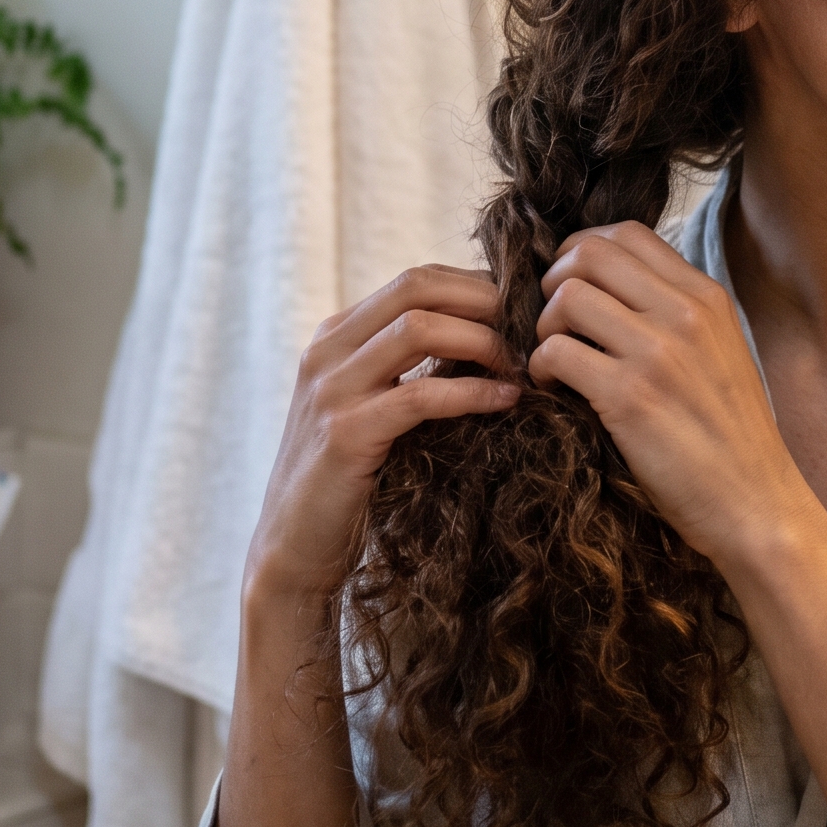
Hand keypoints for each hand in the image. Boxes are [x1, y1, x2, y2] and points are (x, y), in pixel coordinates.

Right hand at [244, 265, 518, 608]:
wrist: (294, 547)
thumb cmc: (349, 478)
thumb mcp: (374, 405)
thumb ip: (411, 367)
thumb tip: (490, 337)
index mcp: (335, 336)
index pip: (416, 280)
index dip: (476, 287)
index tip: (524, 313)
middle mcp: (327, 351)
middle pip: (416, 288)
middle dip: (484, 301)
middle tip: (532, 330)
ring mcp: (331, 389)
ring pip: (418, 328)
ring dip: (481, 341)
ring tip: (521, 366)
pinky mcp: (345, 433)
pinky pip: (420, 394)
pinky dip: (471, 392)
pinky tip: (504, 402)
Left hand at [532, 221, 812, 567]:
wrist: (755, 502)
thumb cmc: (731, 436)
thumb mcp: (721, 351)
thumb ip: (677, 313)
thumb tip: (614, 287)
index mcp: (706, 297)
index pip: (627, 233)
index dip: (583, 250)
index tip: (574, 285)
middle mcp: (685, 313)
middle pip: (588, 253)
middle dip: (554, 282)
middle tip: (555, 322)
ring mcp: (658, 353)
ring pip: (566, 297)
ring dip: (544, 326)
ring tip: (554, 358)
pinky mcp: (630, 397)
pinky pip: (556, 352)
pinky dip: (540, 368)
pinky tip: (554, 388)